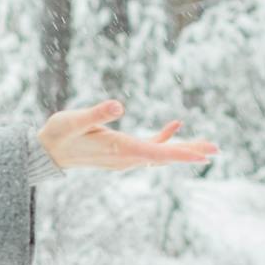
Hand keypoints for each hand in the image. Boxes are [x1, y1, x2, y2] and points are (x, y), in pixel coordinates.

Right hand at [40, 99, 216, 169]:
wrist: (47, 152)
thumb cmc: (59, 134)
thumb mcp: (74, 120)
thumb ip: (96, 113)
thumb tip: (119, 106)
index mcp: (118, 150)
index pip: (155, 154)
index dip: (180, 153)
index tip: (202, 156)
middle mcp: (125, 158)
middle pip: (164, 157)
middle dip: (190, 153)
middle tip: (217, 150)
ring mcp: (125, 158)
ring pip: (161, 155)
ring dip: (183, 149)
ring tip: (208, 146)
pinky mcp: (122, 152)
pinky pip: (150, 148)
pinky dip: (164, 138)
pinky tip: (176, 125)